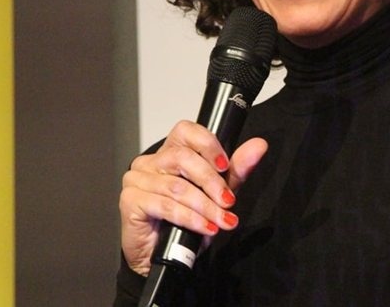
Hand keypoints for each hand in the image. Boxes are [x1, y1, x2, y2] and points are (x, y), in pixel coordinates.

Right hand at [118, 120, 267, 275]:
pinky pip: (165, 206)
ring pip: (177, 186)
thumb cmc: (186, 223)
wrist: (167, 258)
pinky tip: (205, 227)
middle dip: (211, 182)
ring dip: (205, 206)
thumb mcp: (217, 195)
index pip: (185, 131)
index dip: (207, 144)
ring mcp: (137, 180)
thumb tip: (258, 146)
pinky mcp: (130, 201)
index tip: (225, 165)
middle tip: (228, 201)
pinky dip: (190, 218)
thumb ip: (236, 170)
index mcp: (170, 153)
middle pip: (182, 158)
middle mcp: (150, 162)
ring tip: (222, 220)